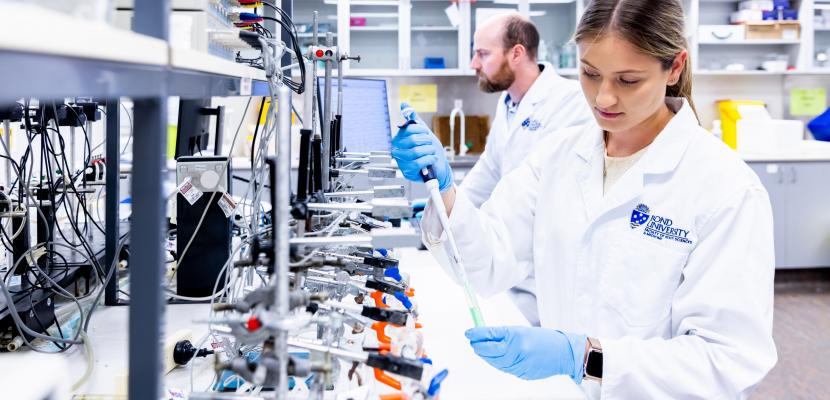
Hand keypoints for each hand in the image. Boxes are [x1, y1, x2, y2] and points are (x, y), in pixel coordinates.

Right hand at [391, 103, 452, 191]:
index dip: (421, 130)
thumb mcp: (423, 133)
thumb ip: (414, 120)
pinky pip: (419, 162)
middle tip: (430, 144)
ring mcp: (401, 162)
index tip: (426, 133)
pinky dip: (430, 159)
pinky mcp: (407, 171)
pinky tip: (432, 159)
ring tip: (432, 152)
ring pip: (416, 151)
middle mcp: (397, 150)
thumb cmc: (429, 150)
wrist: (438, 167)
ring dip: (429, 150)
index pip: (408, 129)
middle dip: (426, 141)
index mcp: (399, 139)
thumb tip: (404, 104)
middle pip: (412, 140)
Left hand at [465, 326, 586, 381]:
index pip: (491, 335)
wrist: (564, 353)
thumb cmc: (546, 339)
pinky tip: (493, 359)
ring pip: (495, 362)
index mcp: (517, 336)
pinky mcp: (522, 374)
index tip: (469, 332)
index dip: (477, 334)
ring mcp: (519, 364)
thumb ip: (503, 335)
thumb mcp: (523, 331)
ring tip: (480, 349)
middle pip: (490, 351)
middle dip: (479, 346)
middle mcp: (517, 351)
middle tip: (473, 341)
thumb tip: (485, 335)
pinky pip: (504, 369)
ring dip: (486, 356)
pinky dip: (497, 363)